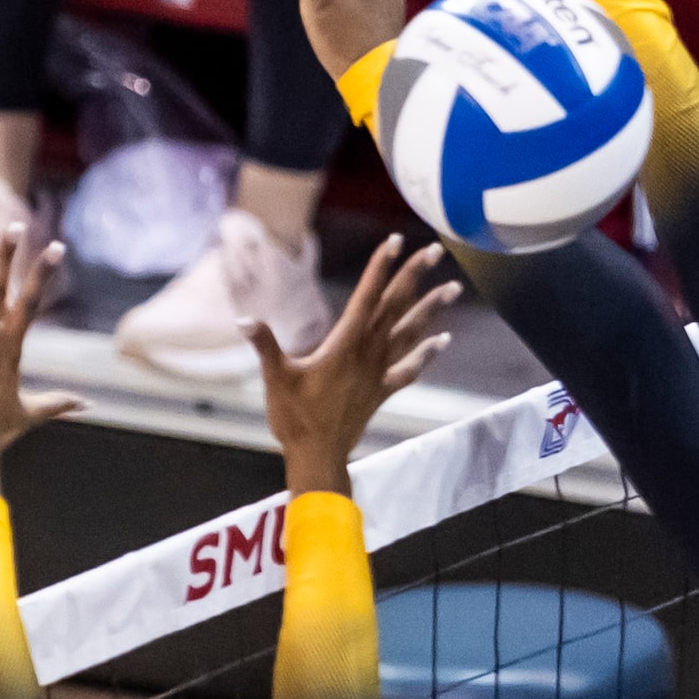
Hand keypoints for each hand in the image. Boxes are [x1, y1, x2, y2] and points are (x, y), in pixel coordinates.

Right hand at [251, 236, 454, 493]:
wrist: (318, 457)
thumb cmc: (295, 418)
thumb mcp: (276, 378)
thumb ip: (265, 346)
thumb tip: (244, 319)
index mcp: (344, 345)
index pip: (367, 297)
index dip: (381, 267)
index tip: (396, 241)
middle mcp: (367, 353)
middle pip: (395, 307)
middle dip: (415, 276)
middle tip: (436, 250)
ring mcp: (378, 372)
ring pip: (410, 333)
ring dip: (431, 309)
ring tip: (454, 288)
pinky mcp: (381, 391)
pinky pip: (409, 368)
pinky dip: (426, 354)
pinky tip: (443, 340)